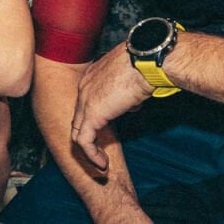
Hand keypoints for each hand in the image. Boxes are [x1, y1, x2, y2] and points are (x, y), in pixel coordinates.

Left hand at [70, 43, 153, 171]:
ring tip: (102, 165)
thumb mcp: (133, 79)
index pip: (85, 104)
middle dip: (89, 139)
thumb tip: (131, 105)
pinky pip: (84, 140)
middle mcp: (84, 87)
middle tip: (101, 154)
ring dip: (89, 151)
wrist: (145, 60)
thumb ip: (127, 93)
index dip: (94, 121)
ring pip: (78, 132)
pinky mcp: (91, 113)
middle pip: (78, 119)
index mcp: (92, 77)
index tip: (108, 135)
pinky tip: (103, 164)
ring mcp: (85, 100)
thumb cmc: (145, 64)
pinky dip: (92, 155)